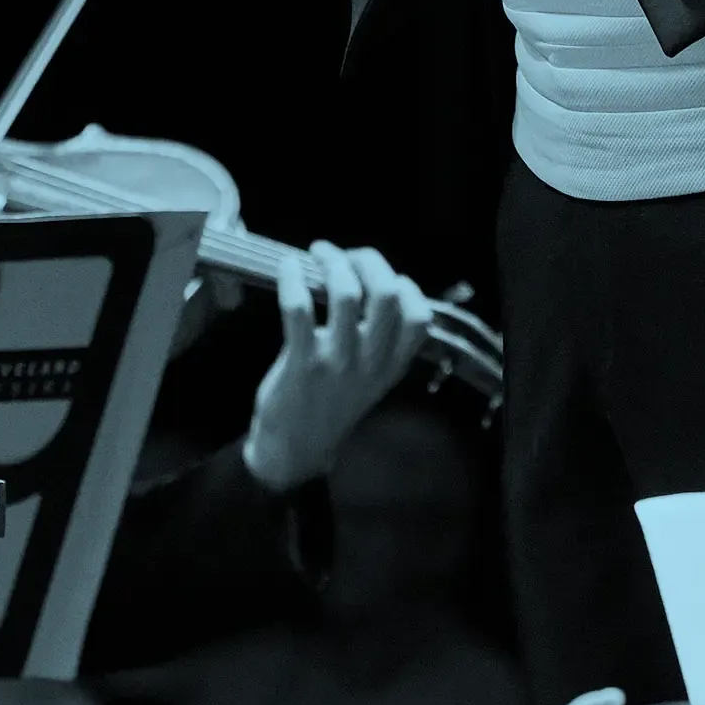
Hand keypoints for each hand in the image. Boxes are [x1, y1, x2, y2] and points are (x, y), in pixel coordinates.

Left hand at [241, 240, 435, 491]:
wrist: (295, 450)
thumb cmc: (329, 404)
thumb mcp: (369, 378)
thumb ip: (378, 340)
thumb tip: (366, 281)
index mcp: (391, 365)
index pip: (419, 317)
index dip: (405, 286)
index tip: (382, 276)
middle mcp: (370, 363)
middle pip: (386, 293)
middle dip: (367, 259)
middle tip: (345, 255)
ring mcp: (337, 363)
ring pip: (345, 294)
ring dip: (331, 261)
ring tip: (317, 254)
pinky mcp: (301, 364)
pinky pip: (299, 309)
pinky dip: (291, 278)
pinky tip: (285, 267)